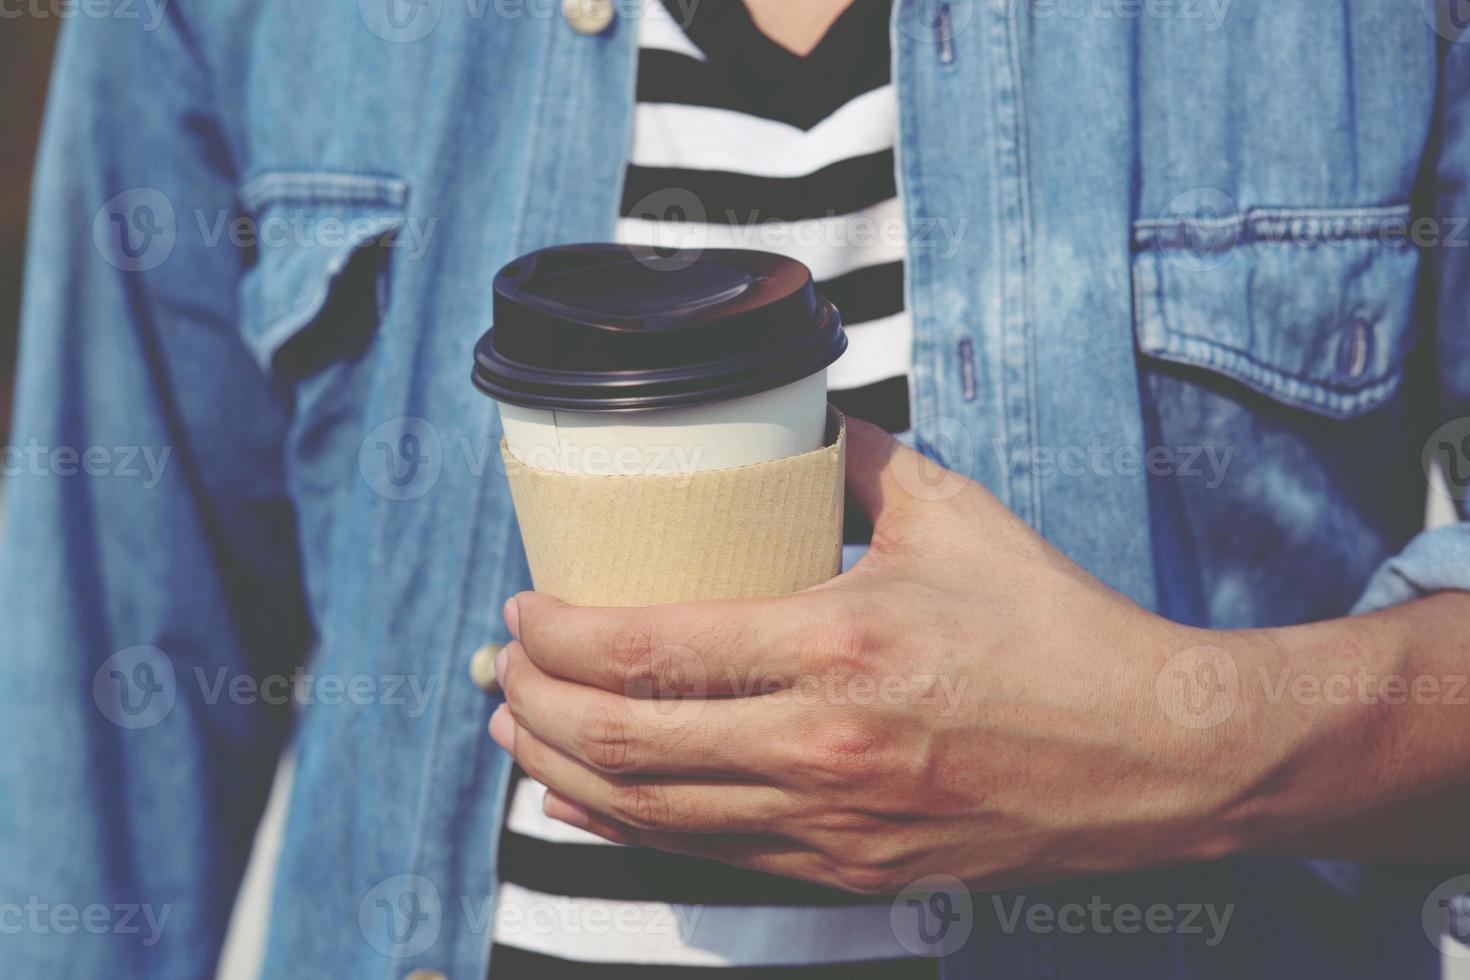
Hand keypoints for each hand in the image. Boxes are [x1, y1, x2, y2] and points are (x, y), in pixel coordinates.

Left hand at [488, 419, 1247, 893]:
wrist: (1152, 757)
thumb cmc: (1056, 628)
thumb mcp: (953, 515)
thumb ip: (855, 459)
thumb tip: (792, 420)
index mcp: (836, 644)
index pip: (647, 647)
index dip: (557, 632)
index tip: (524, 603)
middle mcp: (818, 744)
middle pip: (623, 740)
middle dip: (532, 701)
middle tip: (498, 665)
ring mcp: (829, 821)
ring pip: (648, 811)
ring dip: (561, 768)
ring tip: (516, 727)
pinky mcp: (848, 867)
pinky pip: (706, 855)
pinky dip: (627, 824)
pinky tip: (587, 797)